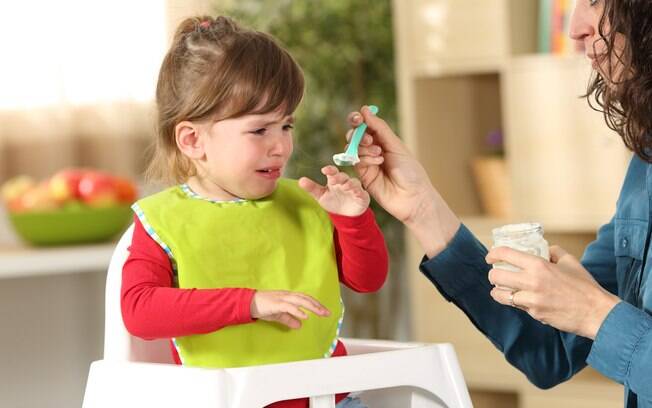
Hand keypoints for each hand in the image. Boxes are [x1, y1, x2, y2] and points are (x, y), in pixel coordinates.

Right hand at [250, 290, 330, 328]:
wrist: (248, 303)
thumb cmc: (263, 307)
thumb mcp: (278, 314)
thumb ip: (289, 319)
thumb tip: (299, 325)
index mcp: (288, 297)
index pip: (305, 298)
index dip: (315, 303)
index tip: (324, 310)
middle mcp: (287, 295)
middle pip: (305, 298)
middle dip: (317, 305)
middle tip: (327, 312)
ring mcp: (282, 298)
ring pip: (300, 300)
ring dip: (311, 306)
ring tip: (320, 312)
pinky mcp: (276, 304)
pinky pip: (289, 306)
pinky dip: (298, 311)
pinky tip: (304, 316)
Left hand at [299, 165, 369, 215]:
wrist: (345, 215)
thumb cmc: (333, 201)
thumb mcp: (321, 196)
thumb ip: (312, 188)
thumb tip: (300, 181)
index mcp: (334, 180)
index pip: (332, 172)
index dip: (330, 170)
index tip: (324, 170)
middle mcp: (344, 182)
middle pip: (343, 176)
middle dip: (339, 176)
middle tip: (333, 179)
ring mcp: (354, 188)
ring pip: (353, 182)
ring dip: (350, 183)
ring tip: (344, 186)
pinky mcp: (362, 196)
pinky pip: (361, 192)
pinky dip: (359, 192)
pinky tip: (356, 193)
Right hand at [346, 106, 459, 255]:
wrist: (413, 197)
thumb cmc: (410, 171)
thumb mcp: (396, 145)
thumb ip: (379, 128)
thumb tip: (365, 109)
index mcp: (384, 140)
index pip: (366, 125)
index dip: (358, 119)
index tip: (357, 117)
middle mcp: (373, 150)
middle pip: (355, 136)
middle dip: (358, 134)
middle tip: (368, 139)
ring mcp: (367, 163)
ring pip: (353, 148)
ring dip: (363, 148)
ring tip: (379, 154)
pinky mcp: (362, 176)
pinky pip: (355, 161)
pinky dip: (364, 158)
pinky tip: (378, 162)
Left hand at [486, 245, 619, 338]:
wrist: (596, 312)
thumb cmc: (585, 287)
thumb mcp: (570, 261)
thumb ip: (553, 252)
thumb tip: (544, 248)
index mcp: (539, 265)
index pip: (506, 254)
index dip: (493, 254)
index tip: (490, 256)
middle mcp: (532, 282)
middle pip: (496, 276)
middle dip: (492, 275)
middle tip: (496, 274)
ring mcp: (531, 300)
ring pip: (500, 295)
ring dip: (498, 291)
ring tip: (501, 289)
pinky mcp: (534, 314)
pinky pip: (517, 306)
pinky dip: (516, 302)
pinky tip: (520, 299)